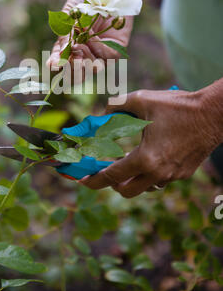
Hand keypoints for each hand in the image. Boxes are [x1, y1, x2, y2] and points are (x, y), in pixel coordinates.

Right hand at [46, 0, 133, 69]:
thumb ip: (65, 37)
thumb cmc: (84, 0)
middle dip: (71, 69)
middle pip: (77, 73)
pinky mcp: (115, 50)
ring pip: (92, 70)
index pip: (62, 61)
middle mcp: (85, 52)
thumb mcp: (70, 16)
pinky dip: (97, 48)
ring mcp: (100, 53)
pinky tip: (93, 37)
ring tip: (79, 47)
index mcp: (71, 46)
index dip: (57, 64)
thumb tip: (57, 59)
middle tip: (68, 61)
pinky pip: (105, 58)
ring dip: (84, 62)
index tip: (52, 65)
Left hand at [80, 87, 222, 196]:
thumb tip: (103, 113)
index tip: (82, 180)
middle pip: (126, 191)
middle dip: (111, 184)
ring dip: (131, 179)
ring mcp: (173, 176)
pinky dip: (148, 173)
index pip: (112, 176)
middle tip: (104, 171)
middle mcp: (158, 173)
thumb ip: (117, 105)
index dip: (94, 179)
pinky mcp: (183, 174)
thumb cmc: (178, 106)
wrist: (213, 115)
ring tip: (126, 161)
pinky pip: (160, 180)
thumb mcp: (142, 100)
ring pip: (144, 187)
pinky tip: (148, 156)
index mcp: (146, 158)